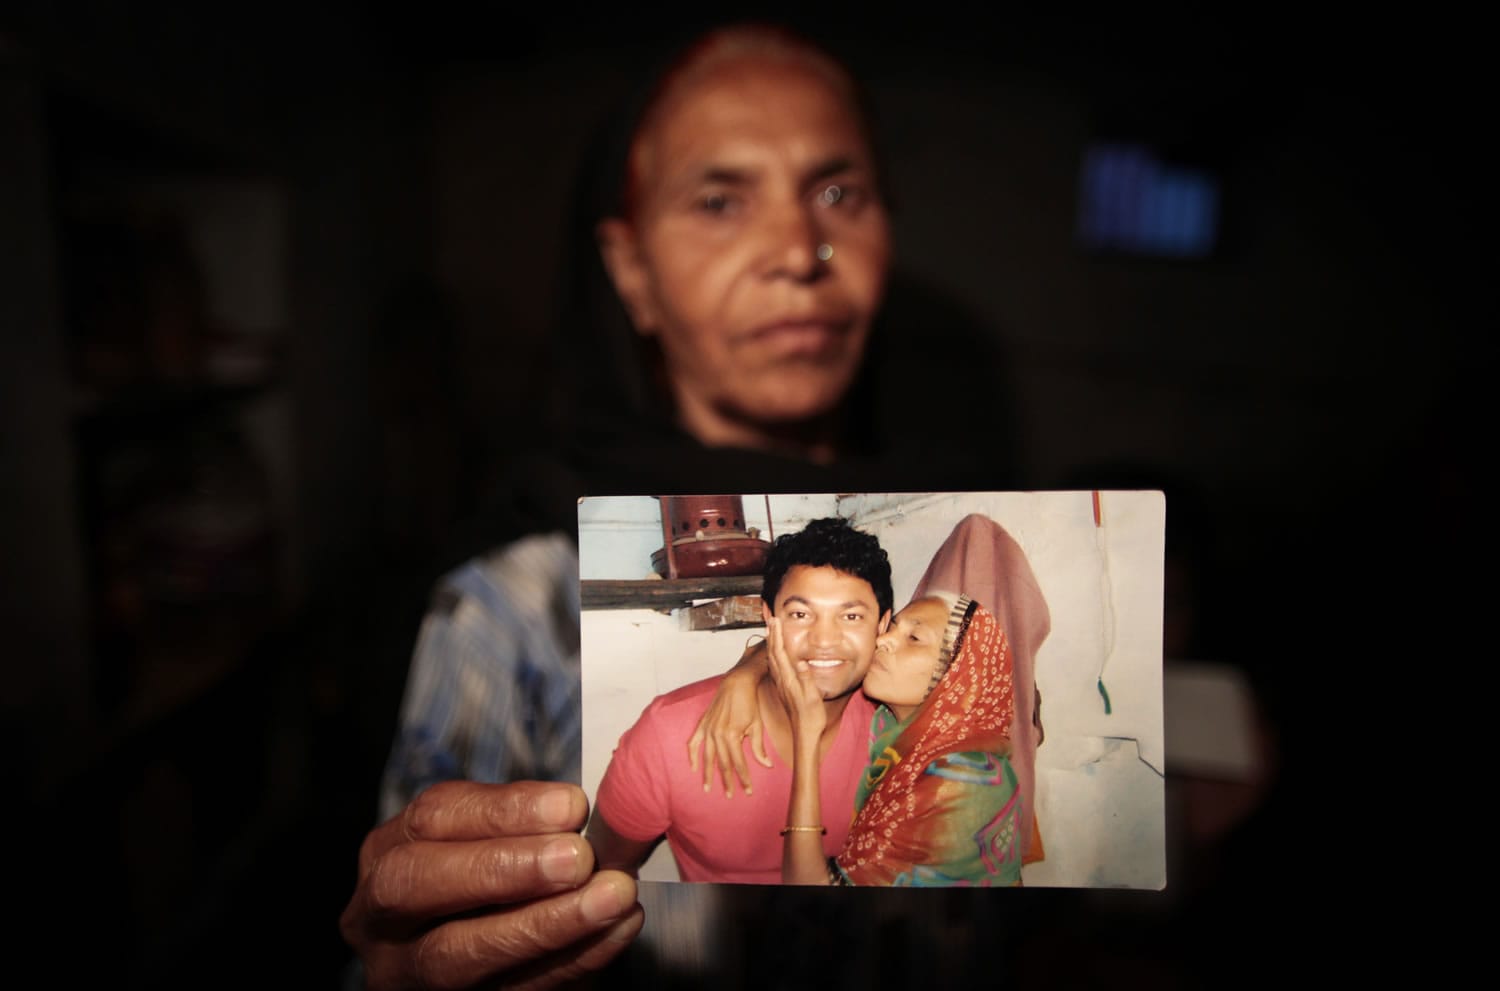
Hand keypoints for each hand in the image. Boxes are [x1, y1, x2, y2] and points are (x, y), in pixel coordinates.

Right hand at [340, 780, 644, 989]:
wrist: (480, 951)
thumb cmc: (488, 878)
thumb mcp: (484, 840)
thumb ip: (521, 823)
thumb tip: (578, 810)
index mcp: (389, 853)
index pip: (433, 818)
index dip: (503, 811)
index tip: (571, 806)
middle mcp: (383, 916)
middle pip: (419, 886)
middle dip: (503, 868)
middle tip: (577, 859)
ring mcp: (409, 972)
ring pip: (461, 954)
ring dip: (547, 923)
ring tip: (613, 896)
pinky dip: (572, 960)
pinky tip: (616, 931)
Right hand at [687, 640, 771, 796]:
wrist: (737, 682)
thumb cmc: (750, 703)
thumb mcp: (757, 726)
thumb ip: (759, 748)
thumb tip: (766, 766)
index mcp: (732, 736)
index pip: (738, 764)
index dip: (743, 779)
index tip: (747, 791)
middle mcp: (718, 735)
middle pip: (722, 764)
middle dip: (727, 781)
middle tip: (730, 795)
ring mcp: (708, 729)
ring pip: (707, 757)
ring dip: (708, 774)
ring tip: (708, 788)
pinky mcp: (703, 724)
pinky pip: (693, 743)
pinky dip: (692, 756)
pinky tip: (693, 768)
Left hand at [764, 616, 825, 744]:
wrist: (804, 734)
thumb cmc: (811, 717)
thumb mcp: (813, 697)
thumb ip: (807, 680)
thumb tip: (802, 663)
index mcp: (789, 679)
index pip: (780, 653)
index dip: (777, 635)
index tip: (776, 621)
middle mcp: (782, 680)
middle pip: (773, 653)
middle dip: (772, 635)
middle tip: (771, 620)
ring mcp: (782, 685)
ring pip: (772, 660)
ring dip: (771, 644)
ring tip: (771, 631)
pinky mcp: (783, 689)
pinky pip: (775, 667)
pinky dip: (774, 655)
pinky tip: (775, 654)